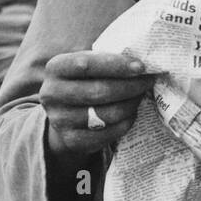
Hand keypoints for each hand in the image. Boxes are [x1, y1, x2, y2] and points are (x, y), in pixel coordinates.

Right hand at [40, 50, 158, 159]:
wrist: (64, 116)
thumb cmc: (83, 82)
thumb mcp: (86, 66)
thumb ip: (106, 60)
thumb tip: (143, 61)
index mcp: (55, 68)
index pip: (86, 64)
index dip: (116, 65)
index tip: (141, 67)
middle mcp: (52, 93)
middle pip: (100, 91)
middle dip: (130, 86)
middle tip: (148, 81)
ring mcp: (60, 119)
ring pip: (107, 114)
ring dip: (131, 104)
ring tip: (140, 96)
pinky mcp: (72, 140)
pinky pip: (108, 133)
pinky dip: (125, 122)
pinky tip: (131, 113)